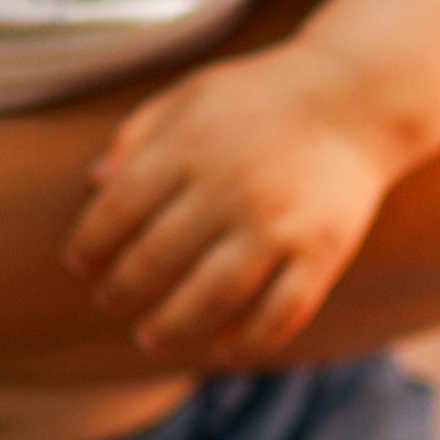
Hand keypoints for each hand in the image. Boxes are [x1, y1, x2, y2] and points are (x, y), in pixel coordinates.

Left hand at [61, 42, 399, 358]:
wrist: (358, 95)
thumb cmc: (261, 97)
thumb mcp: (192, 95)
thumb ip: (139, 132)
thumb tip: (94, 184)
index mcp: (191, 144)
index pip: (118, 208)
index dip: (91, 242)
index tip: (81, 262)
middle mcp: (231, 187)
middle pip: (154, 260)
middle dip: (121, 290)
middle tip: (110, 301)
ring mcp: (278, 224)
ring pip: (208, 300)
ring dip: (170, 328)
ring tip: (150, 336)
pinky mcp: (321, 252)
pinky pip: (278, 314)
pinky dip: (246, 340)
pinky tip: (222, 345)